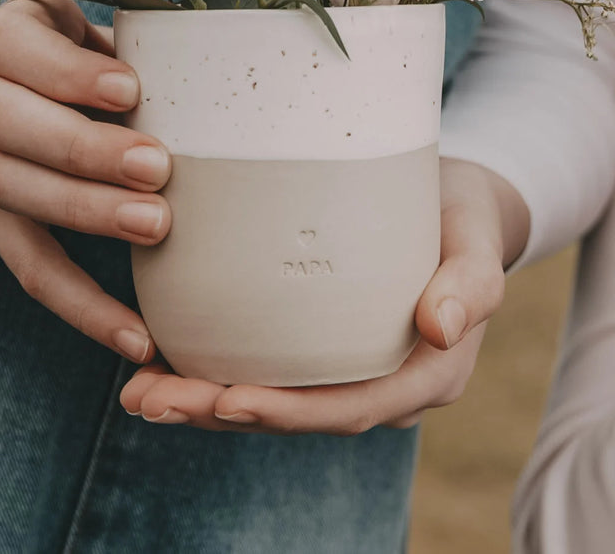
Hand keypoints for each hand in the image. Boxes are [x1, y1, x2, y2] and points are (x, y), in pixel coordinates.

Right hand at [0, 0, 168, 362]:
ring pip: (13, 192)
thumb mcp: (57, 26)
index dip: (68, 71)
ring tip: (155, 226)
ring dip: (86, 214)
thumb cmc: (31, 58)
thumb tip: (207, 70)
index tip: (129, 88)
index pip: (15, 48)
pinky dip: (81, 306)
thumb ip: (112, 41)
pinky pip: (29, 267)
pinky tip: (134, 336)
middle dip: (83, 149)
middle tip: (157, 168)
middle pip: (9, 125)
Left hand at [119, 157, 528, 433]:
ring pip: (274, 398)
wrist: (452, 201)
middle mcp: (381, 383)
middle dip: (219, 413)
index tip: (226, 401)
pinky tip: (163, 359)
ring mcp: (348, 369)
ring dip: (203, 402)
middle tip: (148, 400)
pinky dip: (215, 371)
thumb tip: (441, 329)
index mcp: (424, 374)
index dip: (288, 413)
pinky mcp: (321, 345)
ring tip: (138, 393)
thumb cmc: (462, 215)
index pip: (350, 407)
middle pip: (297, 413)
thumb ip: (471, 284)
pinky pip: (268, 368)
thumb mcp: (476, 240)